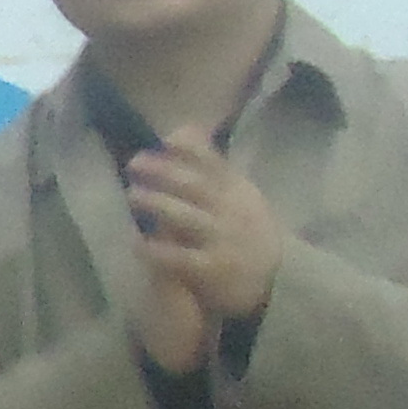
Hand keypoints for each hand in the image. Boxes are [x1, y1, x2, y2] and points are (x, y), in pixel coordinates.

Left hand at [126, 130, 281, 331]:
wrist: (274, 280)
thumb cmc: (244, 230)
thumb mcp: (237, 194)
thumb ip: (210, 165)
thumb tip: (181, 128)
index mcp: (236, 189)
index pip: (214, 163)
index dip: (191, 150)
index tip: (166, 139)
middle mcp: (230, 211)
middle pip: (196, 186)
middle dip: (164, 172)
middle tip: (134, 164)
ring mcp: (222, 240)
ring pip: (187, 218)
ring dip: (158, 204)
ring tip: (132, 195)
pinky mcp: (213, 269)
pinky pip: (181, 259)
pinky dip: (158, 250)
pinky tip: (137, 243)